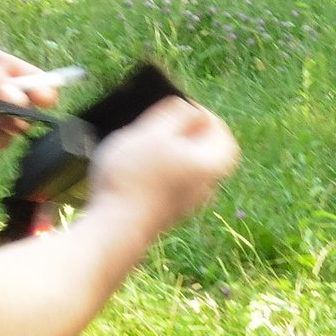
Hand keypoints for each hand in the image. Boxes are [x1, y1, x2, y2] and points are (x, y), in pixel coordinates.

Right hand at [87, 98, 239, 233]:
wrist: (114, 228)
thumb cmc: (133, 176)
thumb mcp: (153, 131)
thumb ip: (176, 114)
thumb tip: (190, 110)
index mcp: (211, 165)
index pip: (222, 134)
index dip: (202, 115)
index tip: (179, 108)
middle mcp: (205, 186)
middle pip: (203, 151)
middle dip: (183, 134)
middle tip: (160, 124)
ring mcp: (187, 203)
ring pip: (185, 168)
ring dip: (166, 153)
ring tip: (139, 143)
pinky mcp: (167, 213)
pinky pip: (170, 184)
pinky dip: (157, 171)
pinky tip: (132, 168)